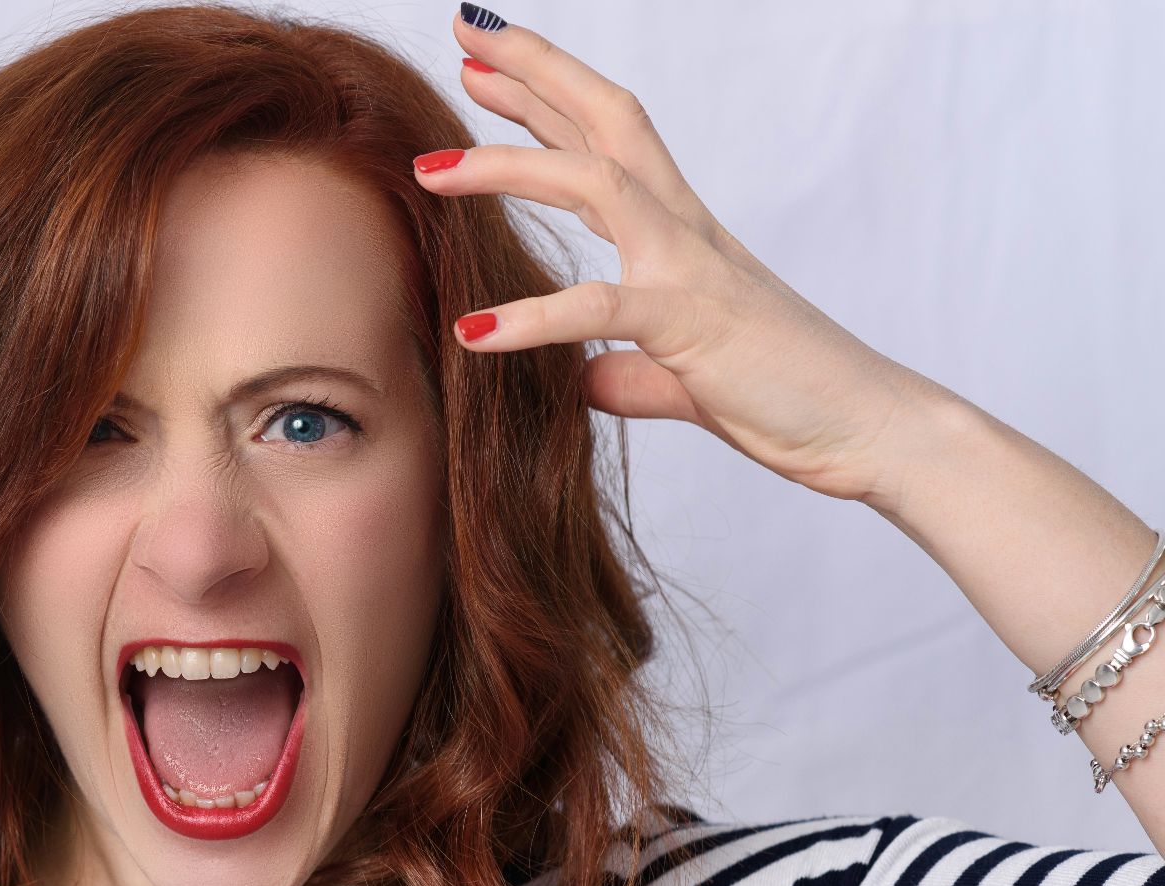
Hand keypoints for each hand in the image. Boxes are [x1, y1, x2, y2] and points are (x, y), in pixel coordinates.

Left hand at [416, 11, 958, 505]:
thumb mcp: (685, 378)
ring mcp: (691, 270)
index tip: (485, 66)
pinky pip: (602, 309)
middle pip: (605, 120)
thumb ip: (630, 372)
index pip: (607, 142)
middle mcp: (686, 232)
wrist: (871, 431)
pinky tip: (474, 333)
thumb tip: (587, 381)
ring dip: (508, 167)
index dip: (547, 97)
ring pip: (596, 181)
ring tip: (430, 170)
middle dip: (534, 70)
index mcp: (683, 234)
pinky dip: (534, 318)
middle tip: (464, 31)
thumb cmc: (790, 396)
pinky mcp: (693, 326)